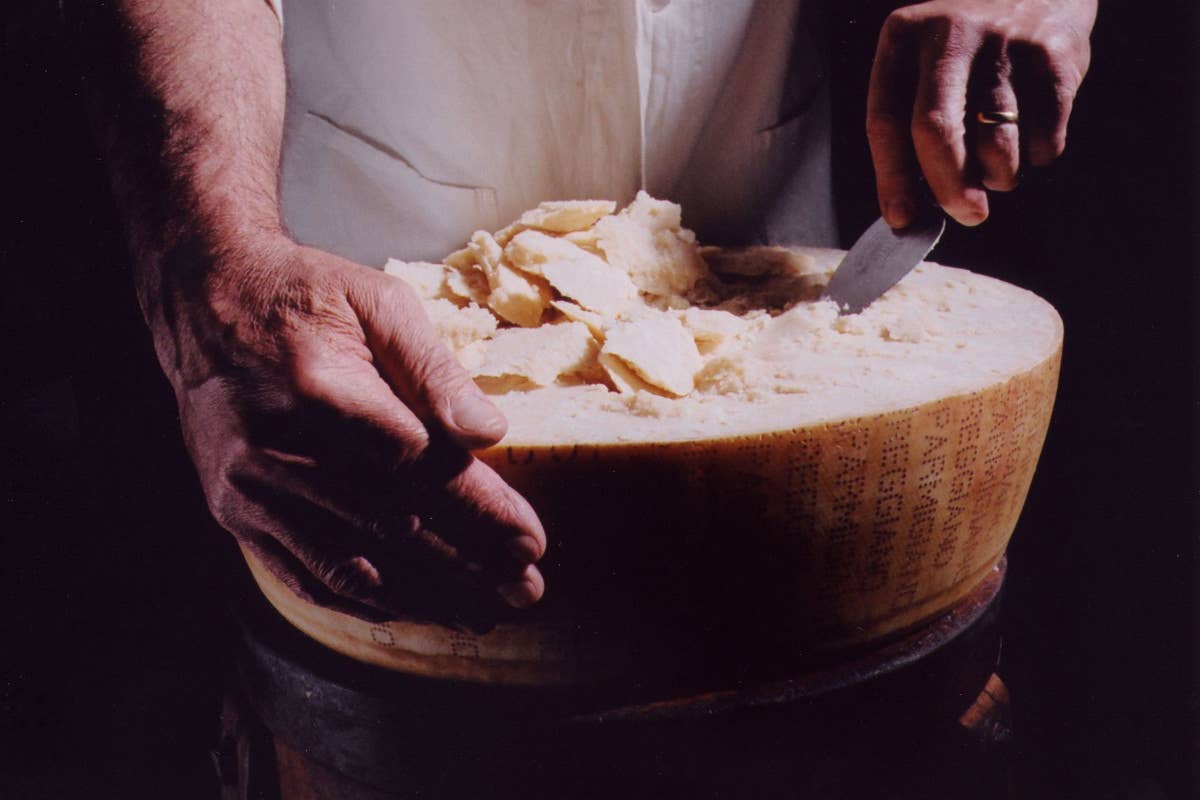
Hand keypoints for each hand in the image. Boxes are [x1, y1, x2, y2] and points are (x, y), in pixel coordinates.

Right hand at [155, 236, 545, 627]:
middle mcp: (278, 448)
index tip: (531, 544)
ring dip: (420, 597)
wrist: (200, 298)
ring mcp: (248, 488)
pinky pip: (299, 571)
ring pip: (347, 564)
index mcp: (325, 390)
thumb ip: (434, 370)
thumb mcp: (378, 302)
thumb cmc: (305, 294)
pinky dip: (356, 599)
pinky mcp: (232, 509)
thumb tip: (488, 432)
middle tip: (526, 592)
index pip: (422, 469)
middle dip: (468, 567)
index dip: (481, 513)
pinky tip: (404, 611)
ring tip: (478, 615)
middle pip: (392, 528)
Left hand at [866, 0, 1096, 226]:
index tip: (901, 219)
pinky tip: (1030, 134)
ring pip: (996, 145)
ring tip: (998, 168)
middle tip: (966, 215)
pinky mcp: (1055, 57)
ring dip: (1000, 176)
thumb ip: (912, 125)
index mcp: (904, 37)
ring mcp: (1005, 44)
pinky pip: (1044, 138)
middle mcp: (951, 35)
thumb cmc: (969, 44)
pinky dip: (1037, 154)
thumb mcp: (925, 62)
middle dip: (950, 188)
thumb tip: (910, 209)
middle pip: (937, 132)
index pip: (887, 121)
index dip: (892, 180)